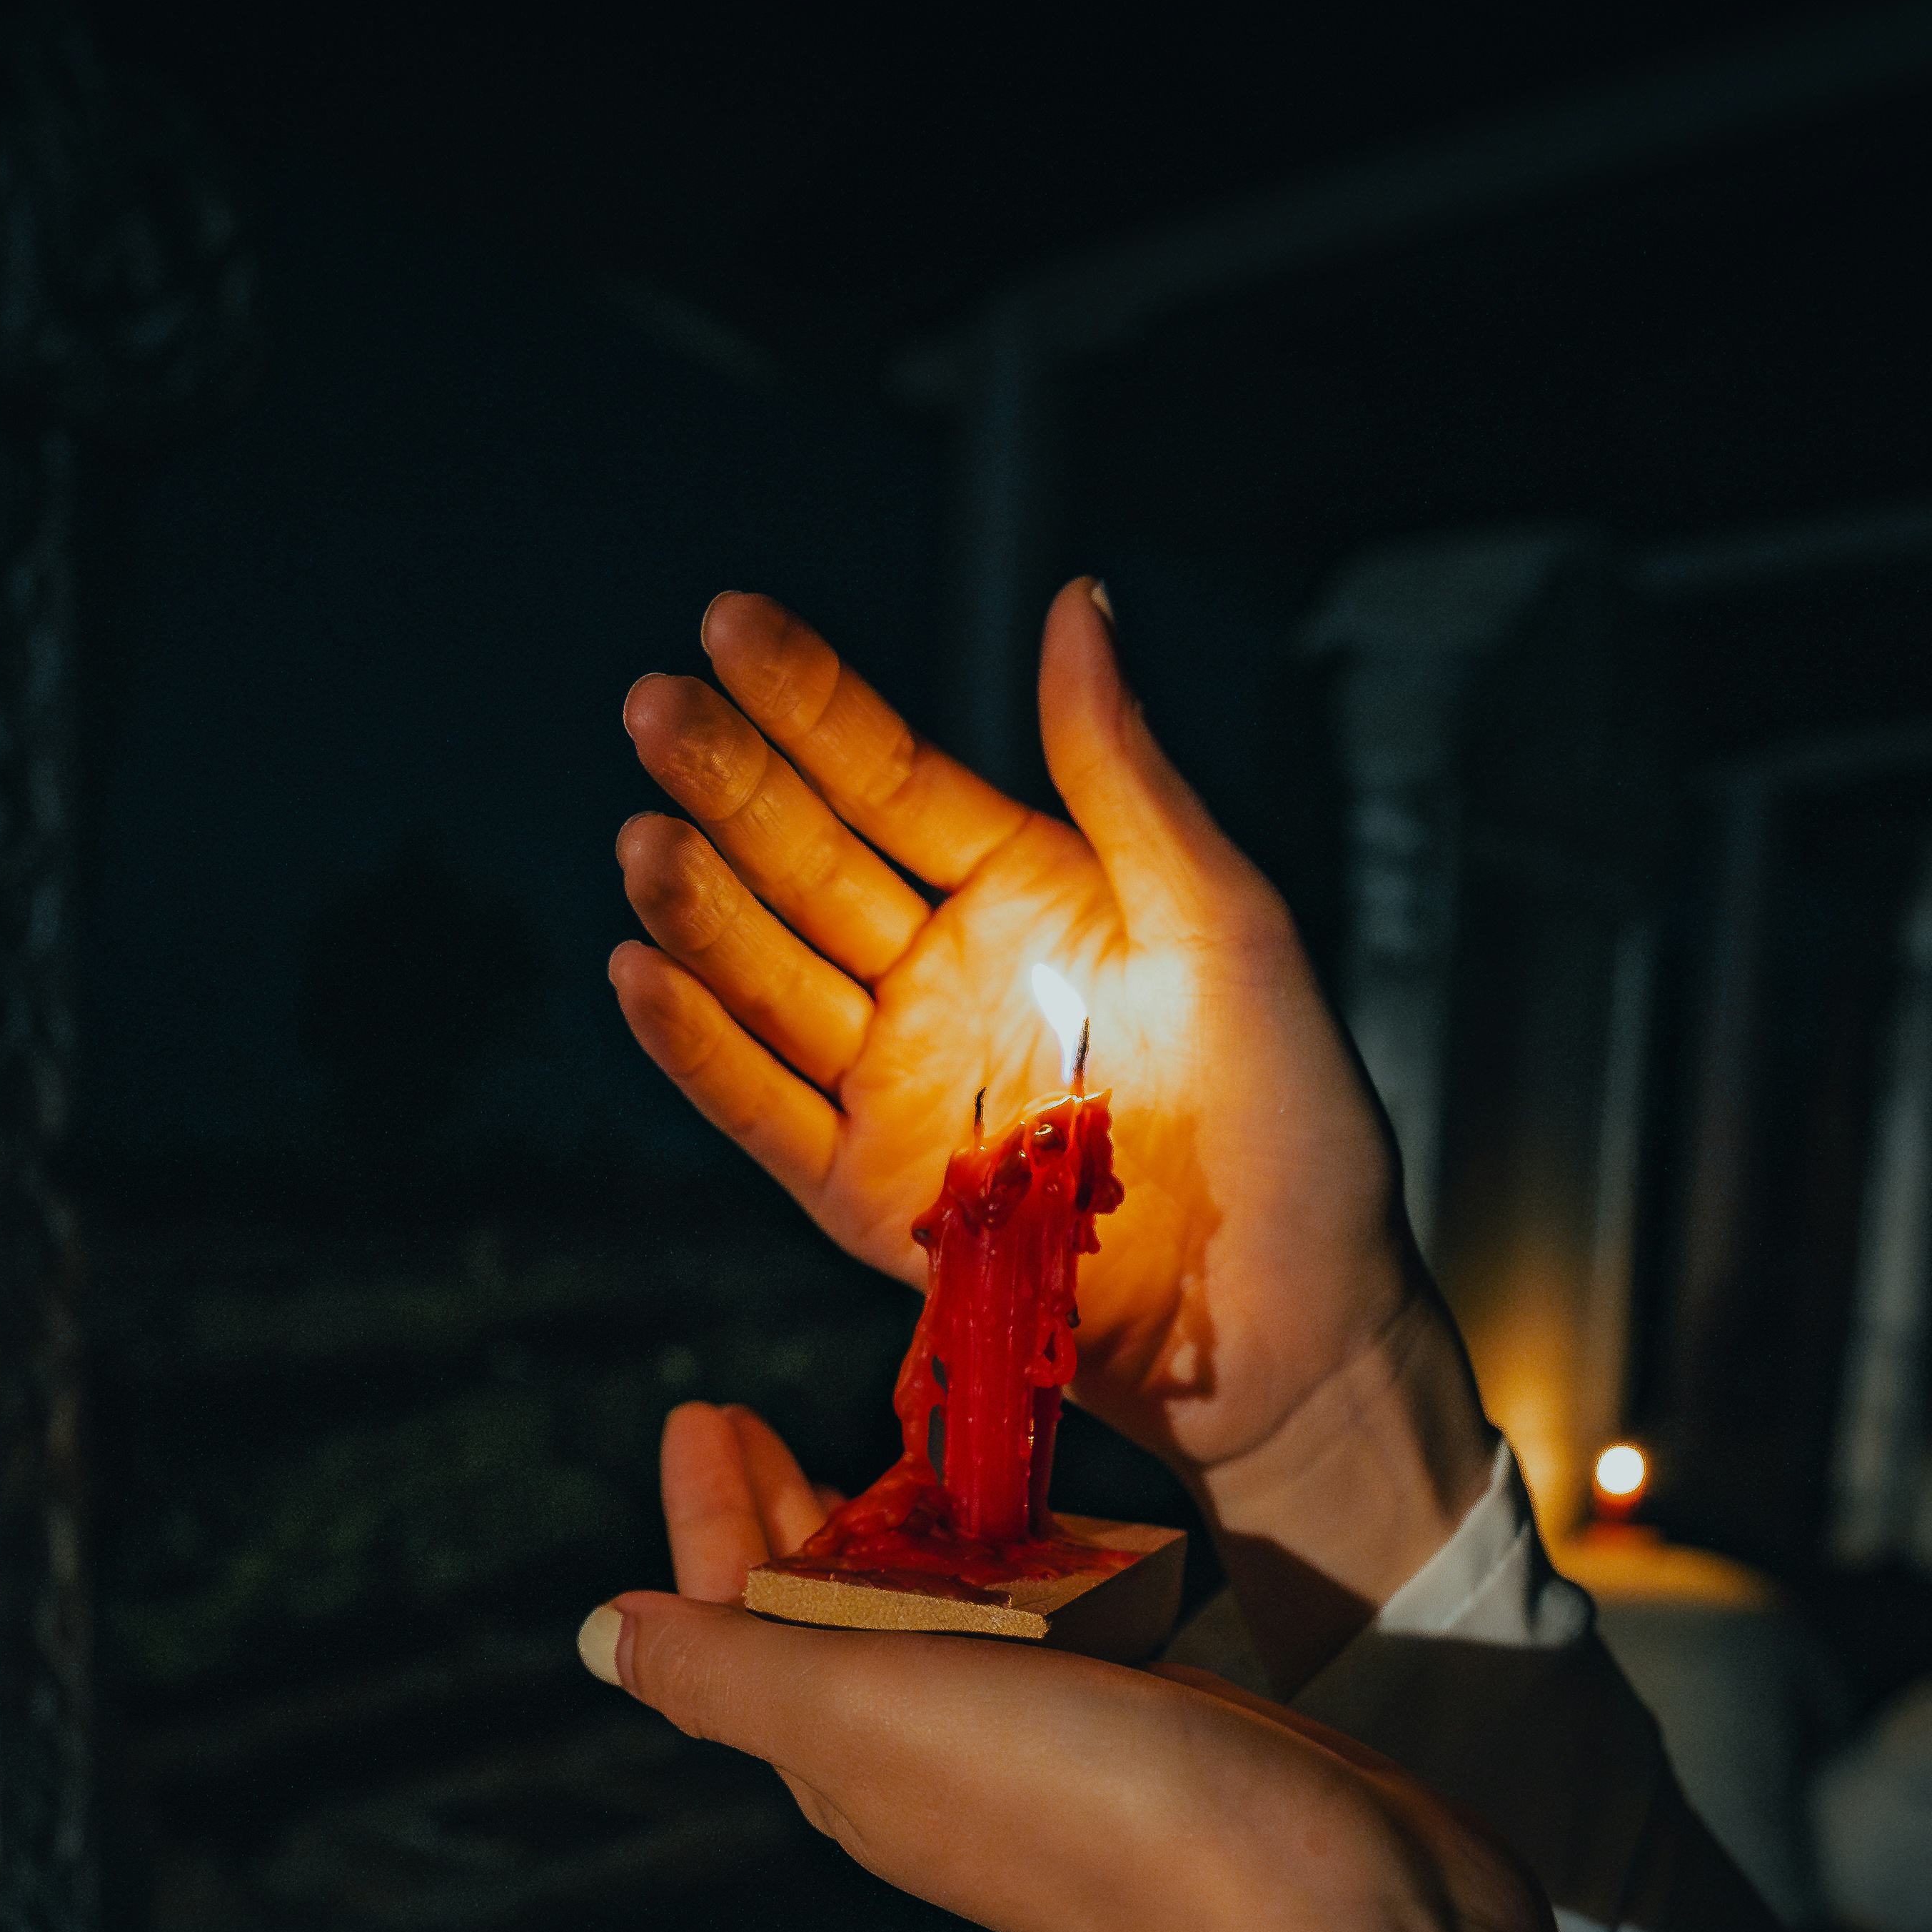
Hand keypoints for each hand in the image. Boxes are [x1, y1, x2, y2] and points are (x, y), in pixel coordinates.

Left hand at [609, 1402, 1636, 1931]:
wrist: (1321, 1916)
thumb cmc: (1083, 1806)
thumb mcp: (864, 1716)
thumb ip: (730, 1671)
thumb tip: (600, 1639)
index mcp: (840, 1757)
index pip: (737, 1618)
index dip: (711, 1515)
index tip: (702, 1407)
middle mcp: (929, 1757)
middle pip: (828, 1611)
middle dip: (789, 1513)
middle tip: (757, 1411)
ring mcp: (1044, 1743)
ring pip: (943, 1616)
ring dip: (909, 1531)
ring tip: (909, 1441)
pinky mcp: (1149, 1720)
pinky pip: (1054, 1621)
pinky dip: (1026, 1559)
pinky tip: (1051, 1518)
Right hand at [612, 583, 1495, 1681]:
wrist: (1292, 1328)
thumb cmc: (1292, 1124)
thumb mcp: (1226, 921)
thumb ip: (1124, 774)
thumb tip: (1075, 603)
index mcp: (1025, 893)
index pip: (889, 773)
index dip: (808, 699)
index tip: (728, 621)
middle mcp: (941, 978)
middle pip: (807, 862)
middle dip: (729, 783)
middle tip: (652, 704)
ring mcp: (892, 1085)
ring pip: (767, 977)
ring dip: (699, 907)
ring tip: (643, 835)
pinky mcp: (861, 1197)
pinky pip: (761, 1109)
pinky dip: (697, 1048)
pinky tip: (638, 973)